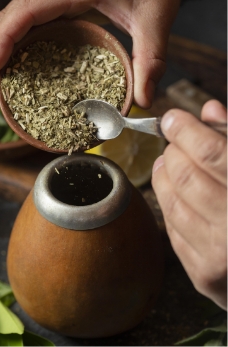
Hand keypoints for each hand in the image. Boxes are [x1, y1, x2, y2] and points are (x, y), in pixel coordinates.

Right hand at [0, 0, 191, 106]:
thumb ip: (151, 61)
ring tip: (3, 87)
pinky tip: (20, 69)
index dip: (3, 39)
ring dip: (2, 51)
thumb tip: (143, 101)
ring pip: (14, 18)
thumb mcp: (156, 21)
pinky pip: (28, 20)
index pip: (26, 9)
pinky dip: (17, 44)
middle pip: (10, 16)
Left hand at [152, 100, 226, 309]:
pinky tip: (175, 193)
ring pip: (172, 203)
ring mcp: (220, 255)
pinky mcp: (204, 275)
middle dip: (173, 152)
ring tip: (167, 163)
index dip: (184, 130)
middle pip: (185, 176)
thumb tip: (208, 109)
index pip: (209, 152)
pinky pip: (173, 229)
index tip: (172, 119)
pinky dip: (170, 205)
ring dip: (163, 176)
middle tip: (174, 144)